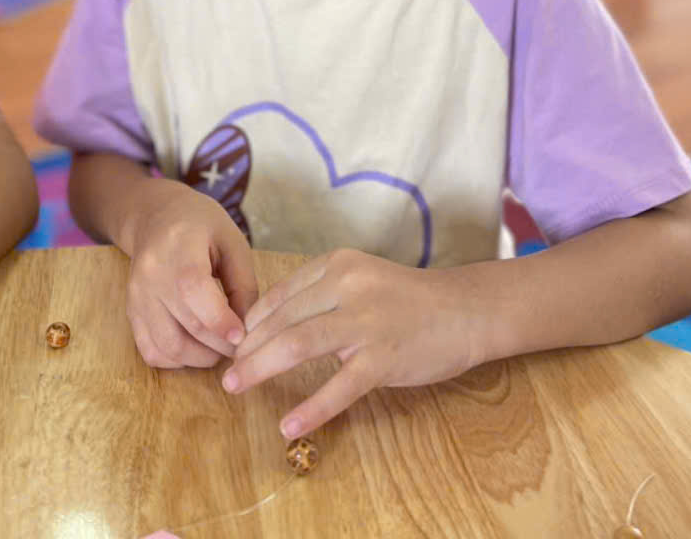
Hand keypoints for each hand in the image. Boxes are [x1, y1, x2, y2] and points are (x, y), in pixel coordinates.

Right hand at [126, 180, 257, 370]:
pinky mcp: (131, 312)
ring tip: (219, 348)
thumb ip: (244, 284)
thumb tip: (247, 329)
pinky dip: (176, 360)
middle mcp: (151, 274)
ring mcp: (137, 296)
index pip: (194, 290)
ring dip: (199, 358)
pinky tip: (195, 348)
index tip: (242, 335)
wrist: (156, 217)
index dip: (219, 319)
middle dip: (219, 345)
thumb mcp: (232, 241)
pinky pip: (150, 351)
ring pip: (167, 347)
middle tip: (240, 345)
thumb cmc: (201, 225)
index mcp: (179, 246)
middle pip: (186, 324)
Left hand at [222, 249, 480, 437]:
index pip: (280, 294)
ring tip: (236, 387)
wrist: (465, 309)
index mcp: (337, 264)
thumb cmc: (408, 299)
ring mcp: (366, 321)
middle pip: (282, 319)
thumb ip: (322, 295)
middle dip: (247, 347)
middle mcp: (347, 286)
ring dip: (260, 367)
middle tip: (226, 372)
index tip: (232, 345)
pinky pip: (340, 386)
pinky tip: (289, 425)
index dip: (251, 323)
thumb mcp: (361, 279)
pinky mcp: (384, 356)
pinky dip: (311, 408)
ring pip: (298, 344)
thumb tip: (268, 324)